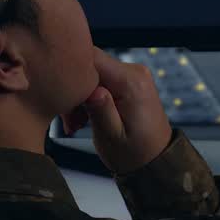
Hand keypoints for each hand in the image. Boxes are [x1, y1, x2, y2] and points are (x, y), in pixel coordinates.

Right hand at [60, 47, 173, 174]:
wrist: (156, 161)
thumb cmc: (135, 154)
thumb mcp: (112, 138)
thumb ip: (101, 111)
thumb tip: (91, 89)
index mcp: (131, 82)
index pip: (91, 57)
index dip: (71, 74)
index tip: (64, 101)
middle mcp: (134, 71)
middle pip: (89, 65)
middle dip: (74, 91)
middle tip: (70, 121)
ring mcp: (132, 74)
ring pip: (91, 74)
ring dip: (80, 97)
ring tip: (77, 124)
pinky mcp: (128, 80)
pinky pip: (100, 80)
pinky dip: (89, 97)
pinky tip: (85, 118)